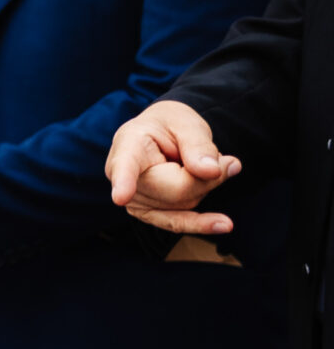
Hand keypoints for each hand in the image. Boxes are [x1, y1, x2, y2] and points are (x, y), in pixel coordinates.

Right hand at [106, 99, 241, 237]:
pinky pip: (177, 223)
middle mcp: (121, 176)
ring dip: (204, 188)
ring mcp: (132, 198)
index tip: (121, 197)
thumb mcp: (187, 124)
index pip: (125, 166)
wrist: (162, 136)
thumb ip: (199, 146)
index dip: (123, 182)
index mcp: (128, 144)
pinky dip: (201, 222)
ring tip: (203, 166)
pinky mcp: (147, 213)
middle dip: (206, 179)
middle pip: (174, 191)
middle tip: (228, 161)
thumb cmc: (171, 126)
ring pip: (182, 206)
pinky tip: (222, 224)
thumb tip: (211, 172)